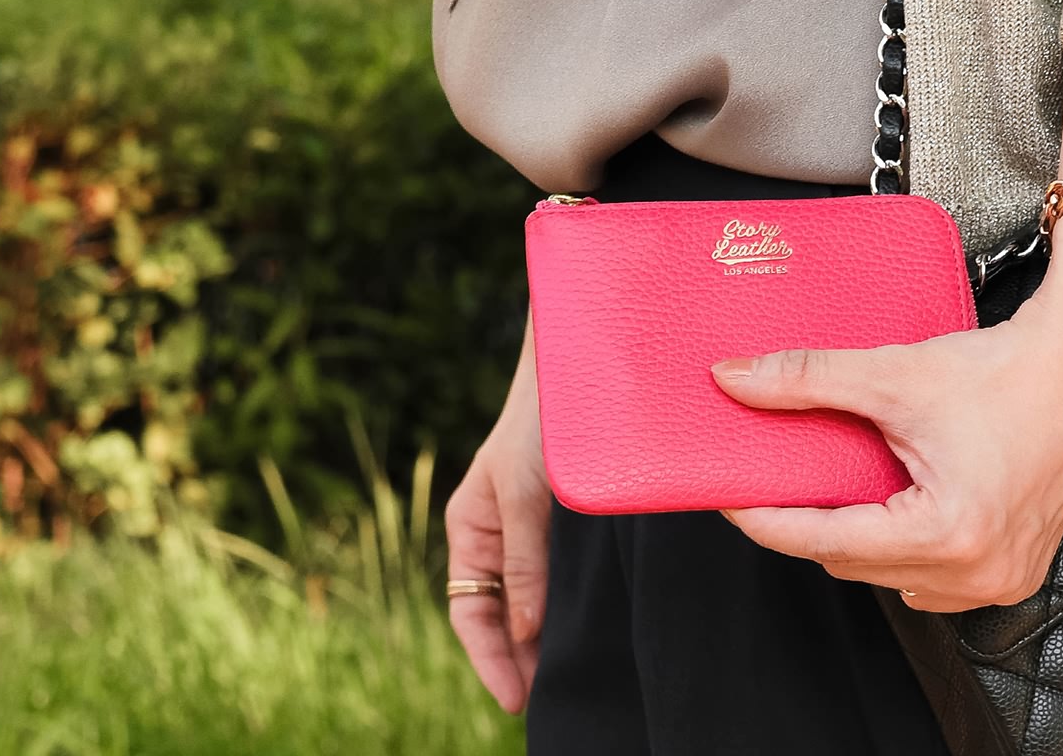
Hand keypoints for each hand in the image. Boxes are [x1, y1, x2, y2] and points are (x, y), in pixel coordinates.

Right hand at [444, 325, 551, 712]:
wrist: (585, 362)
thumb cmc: (542, 419)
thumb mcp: (524, 493)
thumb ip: (523, 561)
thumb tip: (523, 630)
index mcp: (470, 527)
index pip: (469, 613)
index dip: (490, 660)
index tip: (518, 699)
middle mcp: (498, 535)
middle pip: (499, 617)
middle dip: (519, 660)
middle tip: (548, 701)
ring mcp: (535, 530)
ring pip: (533, 603)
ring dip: (547, 640)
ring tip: (570, 678)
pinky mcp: (572, 522)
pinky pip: (565, 578)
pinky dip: (572, 609)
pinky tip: (593, 630)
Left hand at [710, 224, 1062, 612]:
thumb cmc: (1005, 371)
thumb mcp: (894, 374)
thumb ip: (807, 379)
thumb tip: (733, 378)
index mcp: (949, 532)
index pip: (826, 542)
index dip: (768, 519)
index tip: (729, 495)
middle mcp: (978, 572)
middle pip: (854, 562)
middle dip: (814, 522)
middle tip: (781, 478)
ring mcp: (1000, 580)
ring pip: (889, 575)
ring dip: (860, 538)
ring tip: (843, 487)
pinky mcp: (1014, 573)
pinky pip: (931, 576)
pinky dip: (903, 547)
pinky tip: (894, 504)